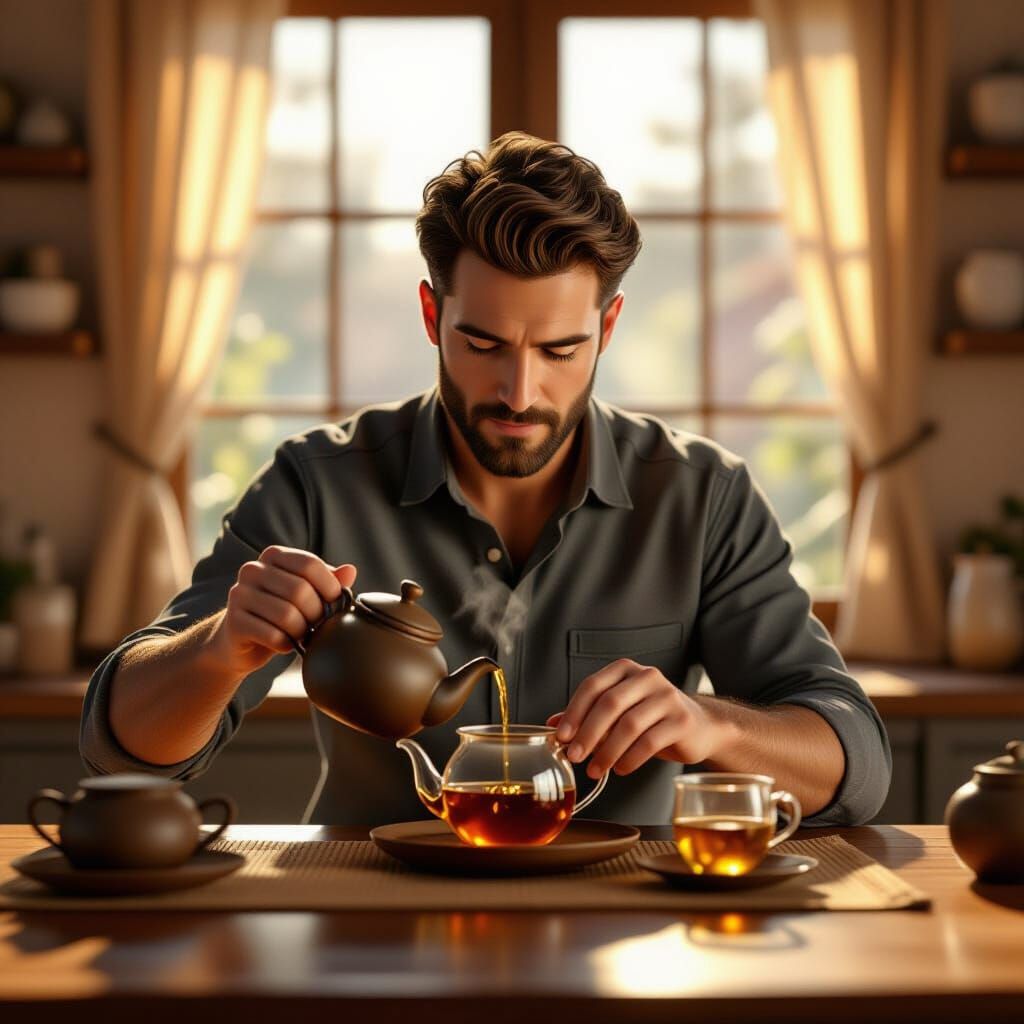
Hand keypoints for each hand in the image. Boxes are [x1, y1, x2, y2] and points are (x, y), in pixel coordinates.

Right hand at [208, 545, 356, 675]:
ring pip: (287, 615)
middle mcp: (252, 569)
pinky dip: (286, 644)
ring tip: (301, 634)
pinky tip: (284, 643)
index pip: (309, 564)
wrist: (239, 642)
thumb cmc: (280, 614)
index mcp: (273, 556)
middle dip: (316, 613)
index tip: (335, 603)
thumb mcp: (306, 594)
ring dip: (302, 631)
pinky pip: (273, 635)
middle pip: (300, 590)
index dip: (329, 586)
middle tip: (317, 625)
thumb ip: (328, 582)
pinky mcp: (234, 622)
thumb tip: (351, 570)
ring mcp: (239, 594)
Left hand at [546, 659, 718, 778]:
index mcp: (626, 670)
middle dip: (587, 733)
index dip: (573, 712)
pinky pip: (649, 742)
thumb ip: (587, 715)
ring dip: (607, 751)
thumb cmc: (651, 718)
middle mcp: (647, 677)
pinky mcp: (682, 720)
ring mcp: (667, 697)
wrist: (699, 726)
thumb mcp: (619, 712)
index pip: (593, 686)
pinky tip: (620, 769)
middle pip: (610, 704)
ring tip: (595, 770)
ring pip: (629, 725)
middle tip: (574, 756)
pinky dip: (630, 759)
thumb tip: (551, 725)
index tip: (561, 736)